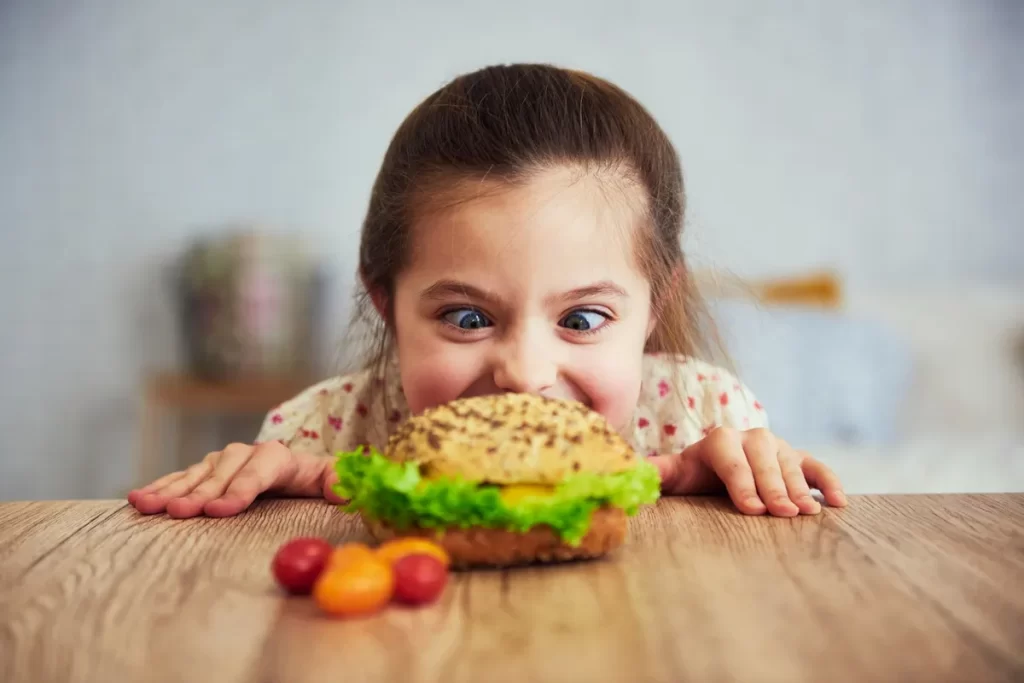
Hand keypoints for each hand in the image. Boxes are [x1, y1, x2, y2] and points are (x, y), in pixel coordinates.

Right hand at [127, 441, 342, 517]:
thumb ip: (341, 483)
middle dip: (200, 494)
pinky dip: (160, 487)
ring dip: (171, 491)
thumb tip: (344, 490)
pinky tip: (139, 499)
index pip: (259, 471)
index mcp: (279, 457)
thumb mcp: (335, 481)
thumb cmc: (317, 482)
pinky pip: (180, 479)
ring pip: (195, 476)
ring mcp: (222, 462)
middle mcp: (246, 454)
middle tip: (179, 513)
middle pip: (222, 475)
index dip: (239, 489)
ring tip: (148, 506)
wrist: (301, 472)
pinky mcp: (205, 472)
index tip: (220, 511)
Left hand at [648, 427, 846, 515]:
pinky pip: (817, 467)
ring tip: (807, 513)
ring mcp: (778, 447)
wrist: (718, 468)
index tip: (751, 509)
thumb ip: (657, 471)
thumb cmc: (695, 476)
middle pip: (764, 459)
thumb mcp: (675, 474)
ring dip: (799, 487)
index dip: (742, 482)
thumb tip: (634, 470)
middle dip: (773, 486)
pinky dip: (829, 482)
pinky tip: (839, 503)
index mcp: (719, 440)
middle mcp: (751, 438)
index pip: (731, 458)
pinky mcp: (798, 458)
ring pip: (790, 463)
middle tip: (782, 513)